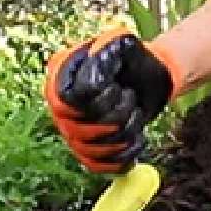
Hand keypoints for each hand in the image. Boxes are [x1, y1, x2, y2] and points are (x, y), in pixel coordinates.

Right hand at [44, 29, 180, 172]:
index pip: (69, 103)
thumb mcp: (121, 43)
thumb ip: (104, 52)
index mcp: (61, 78)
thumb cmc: (134, 58)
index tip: (117, 87)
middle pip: (79, 131)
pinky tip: (137, 139)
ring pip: (91, 151)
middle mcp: (60, 107)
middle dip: (116, 117)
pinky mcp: (89, 149)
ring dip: (124, 134)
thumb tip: (89, 86)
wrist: (150, 77)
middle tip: (129, 98)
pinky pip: (97, 166)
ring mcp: (72, 131)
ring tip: (134, 114)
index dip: (98, 102)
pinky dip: (122, 157)